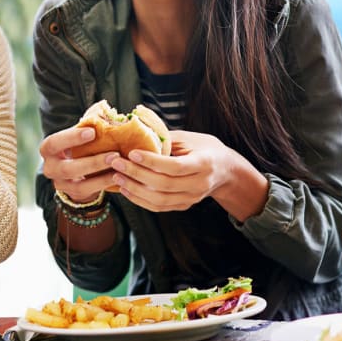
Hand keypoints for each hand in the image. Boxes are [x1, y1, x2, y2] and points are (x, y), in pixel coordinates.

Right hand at [39, 125, 117, 203]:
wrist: (75, 169)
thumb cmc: (78, 144)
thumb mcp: (78, 134)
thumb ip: (87, 124)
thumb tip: (105, 110)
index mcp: (48, 149)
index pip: (54, 143)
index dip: (71, 138)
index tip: (92, 132)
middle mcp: (49, 168)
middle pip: (67, 169)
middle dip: (92, 162)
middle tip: (113, 155)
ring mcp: (60, 183)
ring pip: (78, 184)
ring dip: (100, 176)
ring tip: (118, 167)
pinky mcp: (72, 194)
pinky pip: (88, 191)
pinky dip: (103, 183)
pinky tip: (116, 176)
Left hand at [107, 130, 261, 217]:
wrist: (225, 170)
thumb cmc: (205, 148)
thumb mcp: (190, 138)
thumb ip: (166, 139)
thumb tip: (137, 133)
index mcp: (203, 163)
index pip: (175, 166)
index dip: (152, 161)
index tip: (132, 153)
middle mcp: (199, 184)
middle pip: (164, 185)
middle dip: (137, 174)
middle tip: (116, 163)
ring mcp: (192, 198)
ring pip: (160, 200)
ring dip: (135, 190)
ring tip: (117, 178)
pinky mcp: (184, 206)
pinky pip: (159, 207)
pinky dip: (140, 200)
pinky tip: (126, 190)